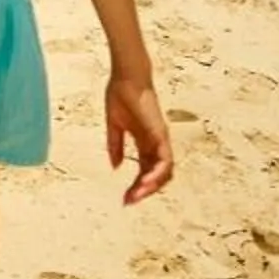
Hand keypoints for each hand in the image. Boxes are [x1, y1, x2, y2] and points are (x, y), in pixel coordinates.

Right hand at [107, 72, 174, 203]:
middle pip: (157, 175)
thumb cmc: (120, 95)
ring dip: (152, 186)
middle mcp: (156, 144)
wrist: (127, 77)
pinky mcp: (161, 135)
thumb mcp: (114, 125)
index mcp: (144, 143)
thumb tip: (116, 166)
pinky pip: (165, 160)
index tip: (125, 198)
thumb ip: (115, 145)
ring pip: (165, 172)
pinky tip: (143, 182)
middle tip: (128, 201)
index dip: (136, 186)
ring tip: (137, 196)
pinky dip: (157, 173)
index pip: (144, 171)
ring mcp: (160, 140)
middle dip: (144, 191)